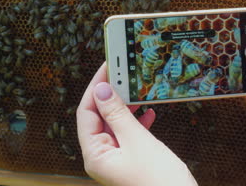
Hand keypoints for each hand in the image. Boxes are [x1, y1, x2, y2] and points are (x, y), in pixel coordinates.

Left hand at [77, 63, 197, 185]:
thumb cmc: (159, 182)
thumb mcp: (137, 140)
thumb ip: (117, 114)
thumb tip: (101, 90)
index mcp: (95, 155)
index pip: (86, 113)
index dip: (94, 89)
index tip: (106, 69)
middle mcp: (101, 158)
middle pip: (98, 118)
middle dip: (110, 96)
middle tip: (121, 76)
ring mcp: (115, 160)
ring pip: (114, 125)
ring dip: (124, 108)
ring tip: (135, 91)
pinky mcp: (130, 160)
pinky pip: (127, 135)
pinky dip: (136, 122)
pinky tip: (148, 114)